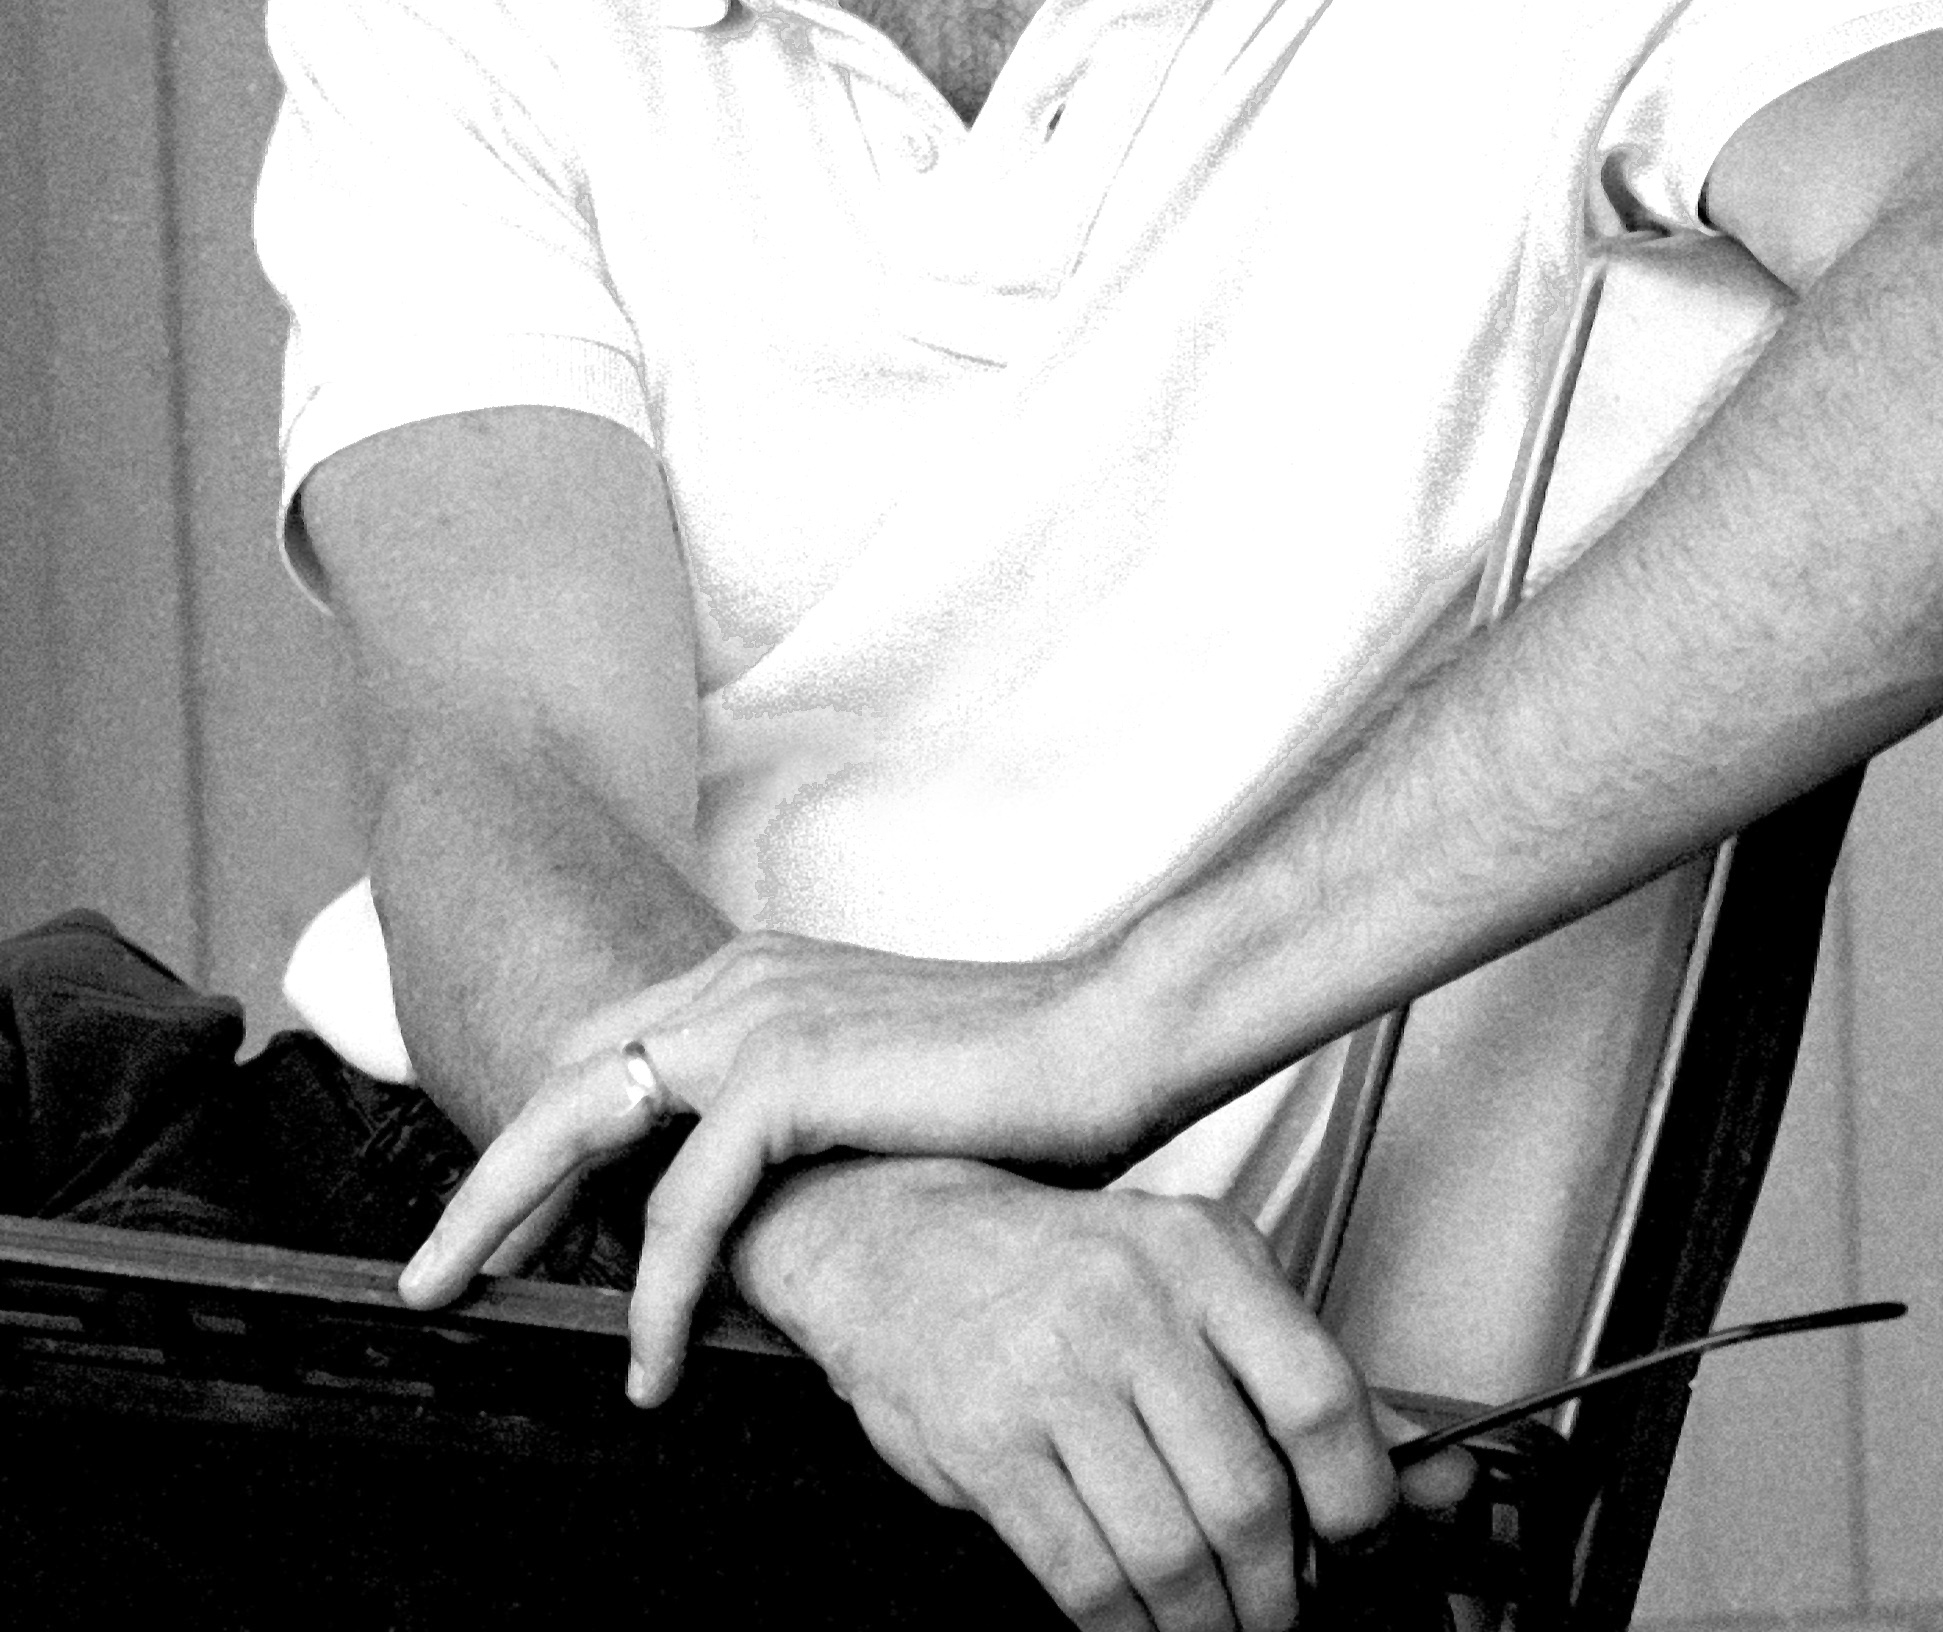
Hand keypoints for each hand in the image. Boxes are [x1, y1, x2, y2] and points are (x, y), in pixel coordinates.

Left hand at [399, 928, 1144, 1389]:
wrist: (1119, 1034)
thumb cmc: (1032, 1082)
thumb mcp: (891, 1091)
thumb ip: (816, 1122)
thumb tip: (782, 1203)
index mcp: (762, 974)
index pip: (609, 1052)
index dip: (542, 1142)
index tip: (500, 1228)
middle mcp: (742, 978)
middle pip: (564, 1081)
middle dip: (484, 1183)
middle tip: (429, 1276)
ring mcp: (760, 1015)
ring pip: (584, 1126)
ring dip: (513, 1222)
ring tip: (471, 1305)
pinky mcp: (790, 1074)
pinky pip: (683, 1203)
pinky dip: (655, 1290)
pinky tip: (653, 1363)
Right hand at [734, 1157, 1465, 1631]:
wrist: (898, 1243)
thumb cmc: (1064, 1267)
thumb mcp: (1198, 1280)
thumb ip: (1308, 1370)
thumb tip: (1432, 1468)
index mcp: (1203, 1254)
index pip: (1318, 1393)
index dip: (1358, 1498)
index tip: (1360, 1544)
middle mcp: (1131, 1305)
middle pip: (1245, 1497)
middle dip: (1278, 1594)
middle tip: (1284, 1613)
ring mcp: (1053, 1375)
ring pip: (1167, 1554)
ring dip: (1208, 1627)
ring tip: (1220, 1629)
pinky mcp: (989, 1446)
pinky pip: (1082, 1577)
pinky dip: (1128, 1631)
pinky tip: (1142, 1625)